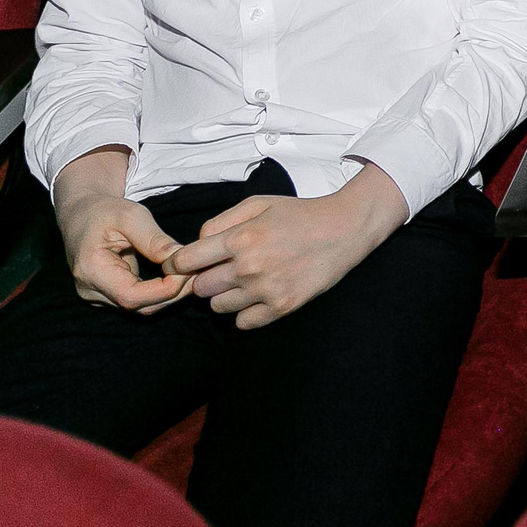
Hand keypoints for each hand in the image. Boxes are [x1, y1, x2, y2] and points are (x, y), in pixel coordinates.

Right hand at [53, 154, 190, 312]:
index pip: (131, 296)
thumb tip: (179, 258)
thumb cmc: (104, 211)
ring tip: (192, 271)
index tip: (189, 271)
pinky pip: (138, 301)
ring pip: (141, 307)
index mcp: (90, 270)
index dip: (164, 290)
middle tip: (199, 270)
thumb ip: (153, 239)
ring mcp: (96, 295)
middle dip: (173, 292)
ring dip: (169, 294)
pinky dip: (160, 291)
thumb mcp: (130, 215)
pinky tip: (178, 275)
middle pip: (139, 306)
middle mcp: (90, 290)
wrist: (82, 213)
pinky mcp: (107, 295)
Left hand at [165, 169, 408, 329]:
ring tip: (247, 280)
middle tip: (226, 268)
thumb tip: (196, 245)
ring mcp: (266, 289)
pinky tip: (259, 294)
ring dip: (226, 295)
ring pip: (218, 307)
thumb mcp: (258, 204)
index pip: (185, 262)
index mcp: (240, 238)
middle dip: (207, 278)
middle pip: (200, 288)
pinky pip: (242, 322)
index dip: (181, 264)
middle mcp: (249, 266)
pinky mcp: (282, 306)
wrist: (345, 228)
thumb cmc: (300, 214)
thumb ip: (220, 222)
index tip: (189, 264)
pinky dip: (246, 312)